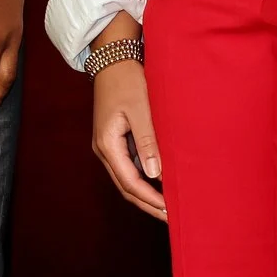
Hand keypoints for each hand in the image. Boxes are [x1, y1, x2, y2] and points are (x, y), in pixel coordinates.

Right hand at [87, 15, 165, 221]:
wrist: (112, 57)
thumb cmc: (127, 79)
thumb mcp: (140, 109)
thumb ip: (147, 141)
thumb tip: (154, 175)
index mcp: (107, 144)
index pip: (130, 182)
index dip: (150, 200)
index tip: (170, 212)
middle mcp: (104, 149)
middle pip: (127, 186)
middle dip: (148, 204)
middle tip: (172, 219)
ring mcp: (109, 145)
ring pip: (127, 179)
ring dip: (147, 194)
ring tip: (169, 207)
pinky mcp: (116, 139)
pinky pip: (129, 166)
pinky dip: (145, 180)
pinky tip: (161, 184)